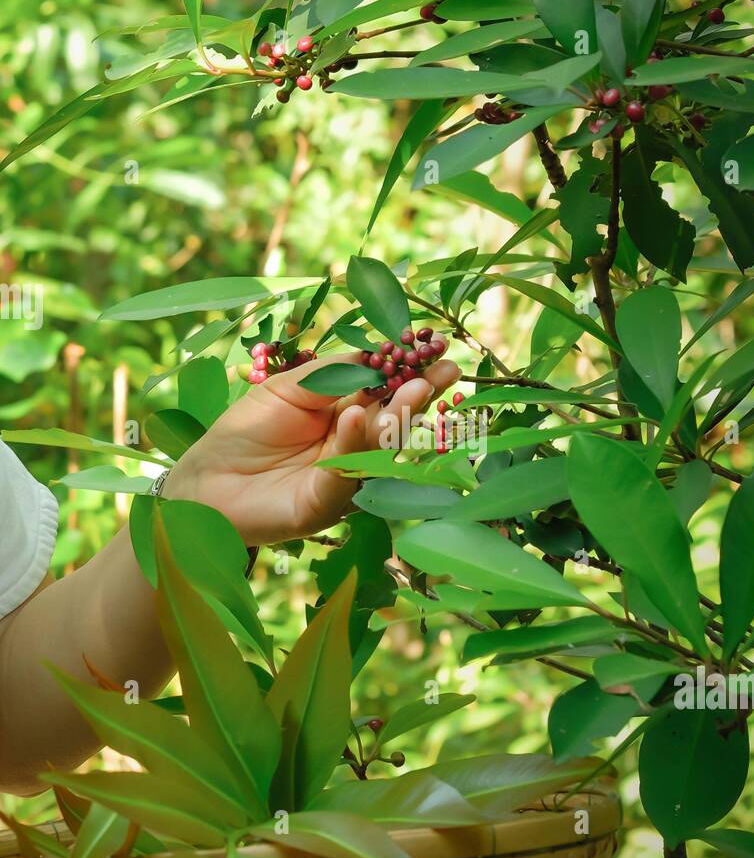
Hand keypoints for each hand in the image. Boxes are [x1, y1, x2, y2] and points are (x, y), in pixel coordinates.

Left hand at [165, 350, 460, 544]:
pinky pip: (342, 473)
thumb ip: (331, 374)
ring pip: (377, 449)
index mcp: (346, 418)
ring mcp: (342, 479)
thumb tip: (375, 353)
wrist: (204, 482)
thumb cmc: (244, 432)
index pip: (386, 393)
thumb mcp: (288, 388)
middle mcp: (353, 449)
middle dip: (420, 396)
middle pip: (393, 422)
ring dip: (398, 417)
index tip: (439, 351)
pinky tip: (358, 416)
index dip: (411, 373)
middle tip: (446, 372)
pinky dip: (351, 444)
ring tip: (414, 388)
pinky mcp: (322, 506)